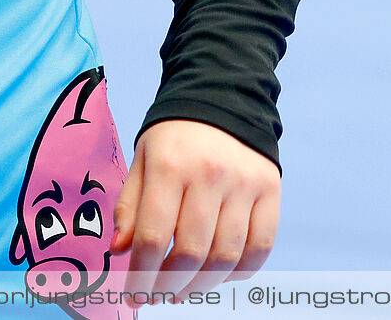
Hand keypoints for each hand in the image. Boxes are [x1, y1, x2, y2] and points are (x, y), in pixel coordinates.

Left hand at [111, 119, 279, 295]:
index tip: (134, 294)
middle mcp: (209, 174)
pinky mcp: (270, 190)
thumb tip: (120, 251)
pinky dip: (238, 272)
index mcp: (169, 165)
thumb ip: (129, 206)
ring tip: (185, 290)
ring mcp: (243, 183)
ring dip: (202, 285)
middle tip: (159, 295)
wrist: (224, 96)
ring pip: (225, 257)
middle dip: (170, 285)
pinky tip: (219, 274)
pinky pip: (259, 248)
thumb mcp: (143, 159)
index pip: (152, 236)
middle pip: (190, 252)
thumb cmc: (176, 135)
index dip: (141, 274)